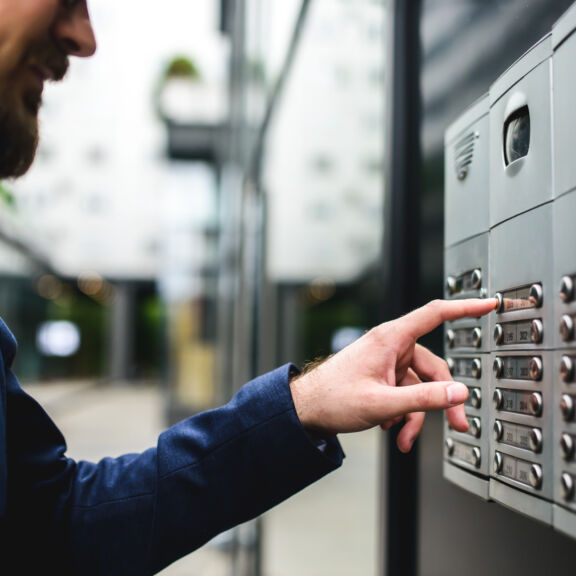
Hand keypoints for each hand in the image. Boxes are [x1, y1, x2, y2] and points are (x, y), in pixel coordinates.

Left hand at [290, 298, 496, 452]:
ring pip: (418, 386)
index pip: (434, 314)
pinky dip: (403, 412)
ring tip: (403, 436)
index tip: (488, 304)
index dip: (464, 308)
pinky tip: (390, 428)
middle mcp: (390, 347)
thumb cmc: (332, 398)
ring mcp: (386, 362)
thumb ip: (423, 398)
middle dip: (441, 400)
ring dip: (415, 414)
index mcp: (390, 339)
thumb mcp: (382, 403)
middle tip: (455, 425)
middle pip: (433, 368)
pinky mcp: (381, 376)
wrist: (305, 410)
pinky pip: (404, 392)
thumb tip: (459, 393)